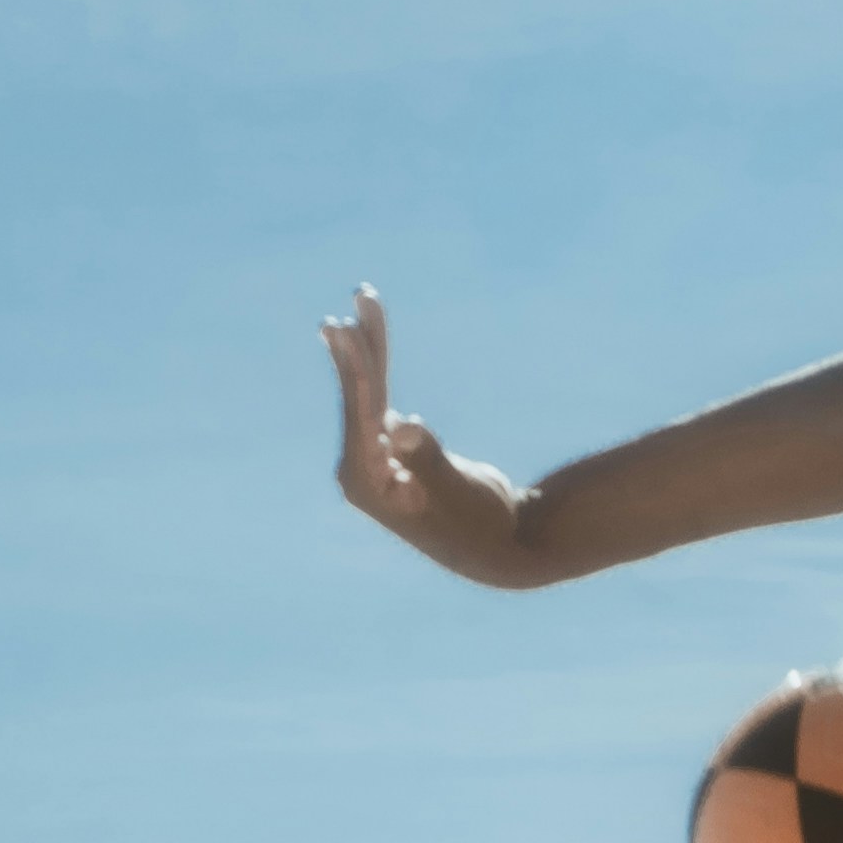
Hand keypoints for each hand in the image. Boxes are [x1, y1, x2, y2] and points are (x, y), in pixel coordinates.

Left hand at [323, 287, 542, 586]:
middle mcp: (362, 469)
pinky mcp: (392, 447)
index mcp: (366, 483)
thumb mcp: (456, 491)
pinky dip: (378, 365)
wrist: (498, 546)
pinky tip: (370, 336)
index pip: (358, 414)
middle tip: (356, 296)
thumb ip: (427, 458)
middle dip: (357, 346)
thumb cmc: (481, 524)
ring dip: (368, 346)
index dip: (353, 369)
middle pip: (358, 395)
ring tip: (364, 297)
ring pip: (369, 390)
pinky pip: (380, 395)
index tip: (343, 329)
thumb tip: (402, 427)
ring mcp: (375, 456)